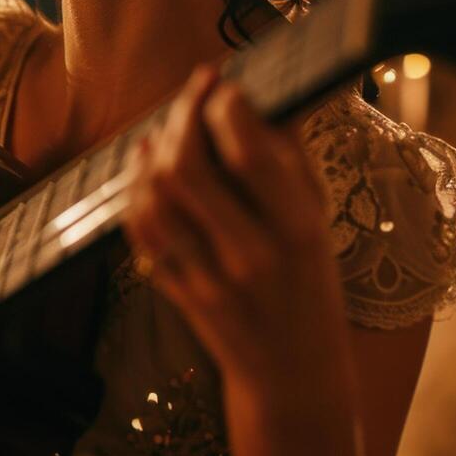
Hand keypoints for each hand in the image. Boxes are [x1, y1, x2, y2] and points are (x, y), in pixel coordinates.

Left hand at [123, 66, 353, 398]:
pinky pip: (143, 233)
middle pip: (187, 171)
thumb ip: (289, 157)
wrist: (294, 371)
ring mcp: (209, 279)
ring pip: (154, 200)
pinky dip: (137, 192)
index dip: (227, 107)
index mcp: (297, 231)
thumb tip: (267, 92)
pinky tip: (146, 167)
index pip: (249, 154)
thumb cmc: (311, 282)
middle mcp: (250, 256)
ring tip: (164, 129)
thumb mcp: (318, 219)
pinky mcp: (180, 294)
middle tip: (192, 93)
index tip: (225, 84)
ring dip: (151, 153)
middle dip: (182, 118)